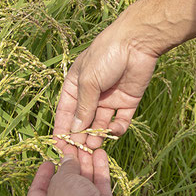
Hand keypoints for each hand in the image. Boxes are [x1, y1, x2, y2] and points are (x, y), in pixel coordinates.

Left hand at [26, 150, 123, 195]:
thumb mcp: (61, 181)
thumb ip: (64, 168)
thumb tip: (68, 158)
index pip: (36, 193)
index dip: (42, 175)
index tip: (48, 162)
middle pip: (62, 188)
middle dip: (69, 166)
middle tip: (71, 149)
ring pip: (82, 187)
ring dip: (85, 166)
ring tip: (87, 147)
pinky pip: (97, 190)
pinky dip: (98, 172)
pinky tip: (100, 154)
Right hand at [53, 17, 157, 178]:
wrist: (137, 42)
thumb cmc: (105, 56)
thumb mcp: (88, 82)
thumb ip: (83, 108)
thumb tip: (75, 131)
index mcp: (75, 86)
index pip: (65, 112)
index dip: (62, 129)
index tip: (58, 146)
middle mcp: (91, 94)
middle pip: (83, 121)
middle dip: (80, 137)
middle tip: (78, 152)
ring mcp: (109, 99)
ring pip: (100, 124)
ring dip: (96, 136)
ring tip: (93, 146)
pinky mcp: (127, 102)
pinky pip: (120, 120)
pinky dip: (117, 128)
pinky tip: (114, 130)